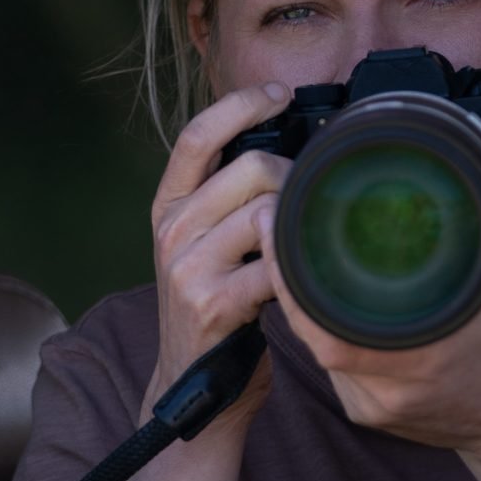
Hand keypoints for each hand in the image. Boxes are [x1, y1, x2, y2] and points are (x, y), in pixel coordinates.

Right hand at [143, 82, 294, 435]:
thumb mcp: (205, 245)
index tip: (279, 94)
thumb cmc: (216, 308)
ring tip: (309, 247)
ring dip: (301, 225)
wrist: (195, 386)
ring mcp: (187, 266)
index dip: (240, 104)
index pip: (196, 134)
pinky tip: (308, 278)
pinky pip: (275, 264)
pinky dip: (300, 268)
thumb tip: (288, 150)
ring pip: (267, 212)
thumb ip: (230, 199)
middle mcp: (171, 230)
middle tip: (312, 204)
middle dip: (295, 178)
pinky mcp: (211, 303)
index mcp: (168, 207)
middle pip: (250, 167)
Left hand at [264, 158, 480, 469]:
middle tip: (273, 225)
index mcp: (424, 357)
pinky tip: (315, 295)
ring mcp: (370, 406)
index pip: (331, 330)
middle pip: (310, 333)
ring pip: (313, 348)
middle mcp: (388, 389)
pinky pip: (327, 365)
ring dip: (300, 303)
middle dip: (285, 278)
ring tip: (285, 251)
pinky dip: (320, 329)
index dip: (295, 283)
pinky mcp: (363, 412)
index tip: (281, 230)